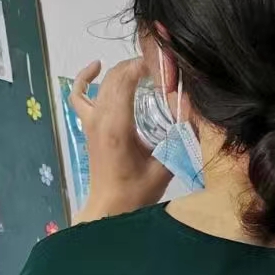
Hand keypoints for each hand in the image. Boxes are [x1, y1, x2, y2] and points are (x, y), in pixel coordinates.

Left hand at [70, 57, 171, 222]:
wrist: (110, 209)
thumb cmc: (136, 192)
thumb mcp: (165, 166)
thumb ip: (180, 141)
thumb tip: (195, 115)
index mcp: (117, 125)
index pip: (127, 80)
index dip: (145, 66)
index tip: (166, 68)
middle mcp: (100, 117)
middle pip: (116, 77)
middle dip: (138, 66)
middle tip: (162, 71)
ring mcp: (90, 120)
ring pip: (102, 83)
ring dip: (122, 71)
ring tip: (142, 71)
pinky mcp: (87, 125)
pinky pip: (79, 95)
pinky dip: (85, 78)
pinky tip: (97, 67)